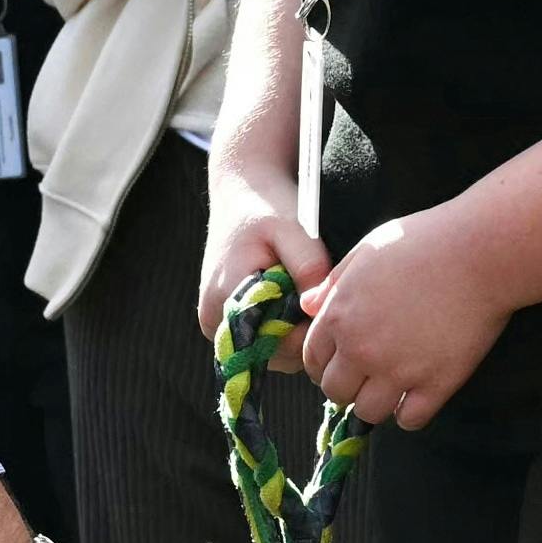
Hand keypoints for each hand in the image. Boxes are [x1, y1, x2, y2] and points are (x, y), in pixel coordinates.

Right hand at [198, 154, 330, 339]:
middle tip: (318, 292)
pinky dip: (285, 325)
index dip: (308, 329)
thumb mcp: (292, 228)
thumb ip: (308, 267)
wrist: (242, 189)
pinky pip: (265, 340)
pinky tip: (294, 296)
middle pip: (274, 353)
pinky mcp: (226, 322)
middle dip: (303, 329)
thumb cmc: (267, 206)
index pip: (276, 343)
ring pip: (272, 351)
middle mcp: (214, 320)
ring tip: (304, 290)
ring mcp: (218, 324)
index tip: (327, 302)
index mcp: (225, 299)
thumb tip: (318, 308)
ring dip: (295, 328)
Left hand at [299, 207, 509, 429]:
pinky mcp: (436, 383)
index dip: (324, 364)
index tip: (340, 363)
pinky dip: (411, 414)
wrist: (480, 252)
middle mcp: (362, 349)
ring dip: (377, 404)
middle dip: (347, 386)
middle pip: (336, 392)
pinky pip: (411, 420)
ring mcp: (399, 370)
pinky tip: (418, 397)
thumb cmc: (424, 241)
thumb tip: (307, 306)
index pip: (313, 360)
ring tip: (392, 389)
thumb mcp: (367, 251)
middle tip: (366, 377)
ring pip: (369, 413)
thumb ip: (333, 283)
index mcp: (340, 316)